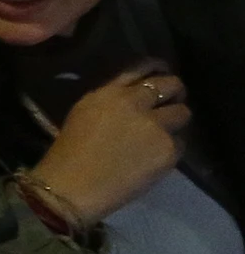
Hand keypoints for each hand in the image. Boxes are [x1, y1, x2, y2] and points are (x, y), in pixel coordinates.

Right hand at [32, 64, 193, 225]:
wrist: (73, 187)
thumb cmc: (69, 152)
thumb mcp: (84, 112)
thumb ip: (111, 100)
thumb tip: (137, 99)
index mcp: (109, 92)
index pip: (142, 66)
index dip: (157, 68)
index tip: (162, 72)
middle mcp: (135, 102)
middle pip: (171, 84)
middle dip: (176, 92)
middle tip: (172, 104)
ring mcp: (155, 126)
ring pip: (183, 113)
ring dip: (176, 122)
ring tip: (164, 135)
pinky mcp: (168, 149)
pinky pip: (181, 143)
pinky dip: (171, 149)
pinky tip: (154, 158)